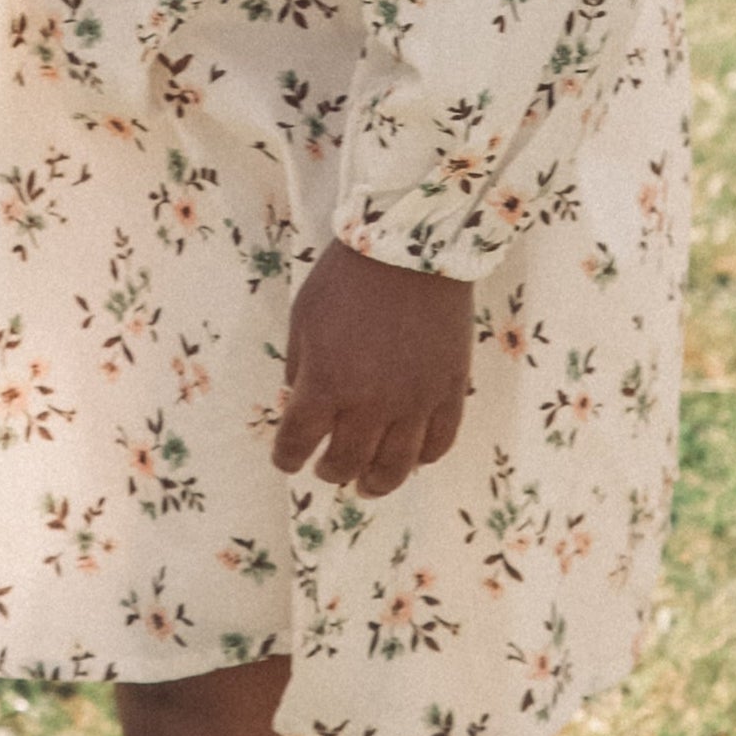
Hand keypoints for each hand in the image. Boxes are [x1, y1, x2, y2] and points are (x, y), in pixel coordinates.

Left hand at [271, 242, 473, 496]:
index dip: (287, 458)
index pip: (298, 443)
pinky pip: (438, 444)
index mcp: (325, 385)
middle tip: (328, 469)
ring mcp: (414, 402)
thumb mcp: (304, 318)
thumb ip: (299, 368)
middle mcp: (369, 404)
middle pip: (347, 463)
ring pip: (395, 468)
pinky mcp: (449, 392)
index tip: (287, 461)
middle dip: (330, 471)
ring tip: (367, 485)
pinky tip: (412, 458)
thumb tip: (299, 403)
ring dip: (376, 483)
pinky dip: (422, 458)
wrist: (412, 249)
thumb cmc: (347, 278)